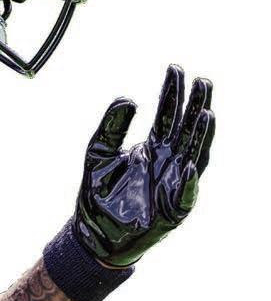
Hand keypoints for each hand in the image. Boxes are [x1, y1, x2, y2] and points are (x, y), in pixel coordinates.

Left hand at [74, 65, 214, 266]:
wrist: (93, 231)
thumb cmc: (98, 193)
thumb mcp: (99, 151)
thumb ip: (113, 125)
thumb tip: (129, 97)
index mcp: (151, 148)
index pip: (167, 116)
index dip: (172, 93)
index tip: (175, 69)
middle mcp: (167, 162)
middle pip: (186, 130)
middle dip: (195, 106)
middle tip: (202, 80)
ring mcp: (173, 184)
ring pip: (193, 155)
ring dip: (200, 136)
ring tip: (206, 112)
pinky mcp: (172, 209)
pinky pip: (184, 193)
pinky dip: (188, 179)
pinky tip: (188, 162)